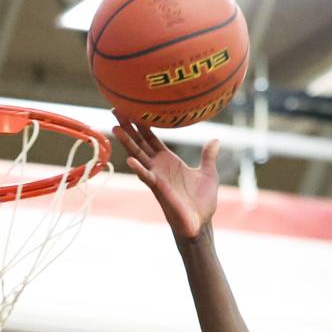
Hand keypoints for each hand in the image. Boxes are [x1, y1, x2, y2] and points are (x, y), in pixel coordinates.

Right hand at [114, 118, 218, 240]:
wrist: (200, 223)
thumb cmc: (202, 202)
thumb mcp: (208, 173)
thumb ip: (208, 156)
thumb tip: (215, 140)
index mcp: (169, 160)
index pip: (151, 137)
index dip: (142, 123)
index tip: (132, 107)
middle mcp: (159, 166)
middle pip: (139, 142)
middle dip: (128, 126)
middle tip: (116, 108)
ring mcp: (157, 177)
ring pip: (138, 156)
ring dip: (127, 142)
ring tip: (116, 127)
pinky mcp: (159, 189)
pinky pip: (147, 177)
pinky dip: (139, 169)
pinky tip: (130, 160)